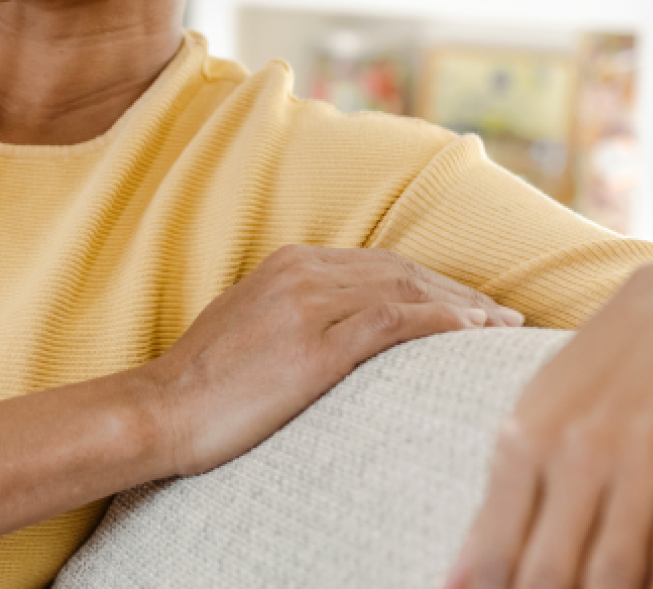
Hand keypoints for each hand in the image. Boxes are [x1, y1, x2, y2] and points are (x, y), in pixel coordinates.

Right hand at [141, 244, 523, 477]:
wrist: (164, 405)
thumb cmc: (205, 378)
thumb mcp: (252, 322)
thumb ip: (296, 309)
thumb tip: (339, 324)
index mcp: (288, 263)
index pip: (380, 263)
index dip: (434, 282)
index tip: (471, 305)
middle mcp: (302, 272)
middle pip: (402, 271)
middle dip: (459, 292)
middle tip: (503, 317)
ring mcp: (308, 305)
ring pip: (405, 291)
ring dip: (462, 308)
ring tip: (501, 328)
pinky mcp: (313, 346)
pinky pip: (391, 323)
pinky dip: (437, 324)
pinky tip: (468, 335)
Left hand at [447, 264, 652, 588]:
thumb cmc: (588, 373)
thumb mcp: (535, 417)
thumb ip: (510, 490)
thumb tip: (471, 569)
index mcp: (520, 439)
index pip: (494, 547)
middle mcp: (570, 458)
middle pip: (544, 574)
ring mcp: (629, 470)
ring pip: (605, 579)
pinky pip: (649, 558)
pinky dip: (635, 583)